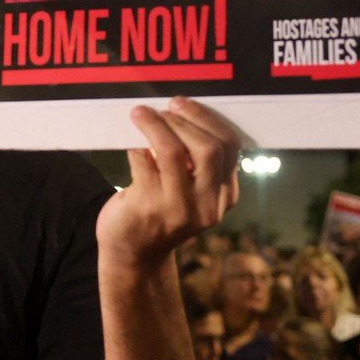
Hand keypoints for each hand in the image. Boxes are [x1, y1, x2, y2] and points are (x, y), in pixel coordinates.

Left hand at [97, 98, 240, 266]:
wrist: (134, 253)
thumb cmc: (160, 211)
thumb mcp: (190, 190)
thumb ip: (194, 161)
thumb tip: (179, 111)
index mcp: (225, 195)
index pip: (231, 147)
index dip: (208, 119)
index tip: (185, 105)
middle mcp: (208, 205)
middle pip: (209, 148)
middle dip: (186, 119)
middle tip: (165, 107)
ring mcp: (178, 209)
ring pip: (173, 151)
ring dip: (156, 125)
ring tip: (141, 114)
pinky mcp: (148, 208)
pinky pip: (143, 161)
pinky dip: (136, 144)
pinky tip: (129, 139)